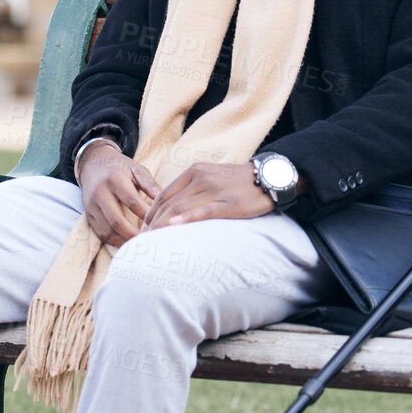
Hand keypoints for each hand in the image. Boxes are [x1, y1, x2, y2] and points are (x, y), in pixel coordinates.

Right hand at [78, 142, 161, 246]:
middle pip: (116, 220)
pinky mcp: (89, 215)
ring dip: (124, 242)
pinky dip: (115, 242)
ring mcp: (92, 206)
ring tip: (141, 248)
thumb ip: (150, 185)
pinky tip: (128, 246)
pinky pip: (101, 233)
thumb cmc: (120, 168)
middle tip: (151, 243)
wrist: (92, 165)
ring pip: (107, 230)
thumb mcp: (136, 169)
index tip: (159, 225)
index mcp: (115, 178)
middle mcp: (100, 193)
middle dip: (134, 234)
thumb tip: (166, 203)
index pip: (132, 201)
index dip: (146, 216)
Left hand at [143, 162, 274, 228]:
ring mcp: (215, 190)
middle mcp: (201, 178)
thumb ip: (191, 189)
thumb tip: (172, 210)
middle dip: (153, 223)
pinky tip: (174, 227)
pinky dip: (186, 219)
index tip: (143, 229)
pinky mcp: (229, 203)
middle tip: (143, 241)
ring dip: (163, 226)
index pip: (163, 194)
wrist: (268, 177)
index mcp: (194, 171)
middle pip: (169, 203)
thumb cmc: (238, 182)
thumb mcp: (211, 177)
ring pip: (181, 208)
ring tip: (152, 241)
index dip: (150, 213)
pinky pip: (203, 211)